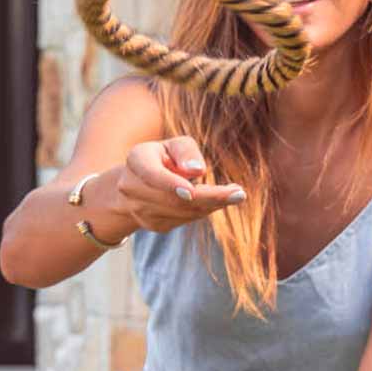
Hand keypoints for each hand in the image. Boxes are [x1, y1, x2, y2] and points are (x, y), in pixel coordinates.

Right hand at [114, 136, 245, 234]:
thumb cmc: (162, 157)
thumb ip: (186, 151)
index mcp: (137, 161)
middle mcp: (133, 189)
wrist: (135, 184)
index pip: (151, 174)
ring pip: (182, 212)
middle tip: (238, 193)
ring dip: (212, 204)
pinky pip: (185, 219)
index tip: (191, 191)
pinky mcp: (155, 225)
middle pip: (174, 199)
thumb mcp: (173, 145)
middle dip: (209, 197)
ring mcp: (142, 211)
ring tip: (235, 194)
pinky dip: (205, 210)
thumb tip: (197, 170)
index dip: (170, 184)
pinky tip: (218, 200)